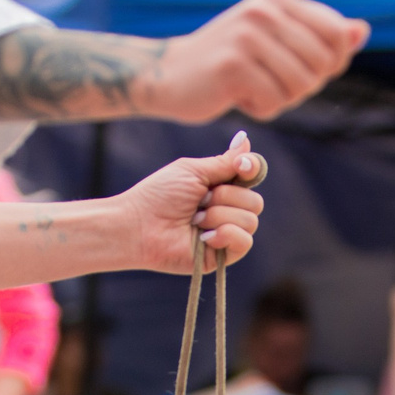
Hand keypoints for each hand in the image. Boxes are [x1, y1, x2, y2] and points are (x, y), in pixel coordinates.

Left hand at [118, 134, 265, 272]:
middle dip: (226, 197)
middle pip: (255, 201)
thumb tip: (246, 138)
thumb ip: (225, 161)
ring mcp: (227, 234)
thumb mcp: (194, 171)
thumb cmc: (160, 195)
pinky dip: (226, 234)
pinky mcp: (222, 255)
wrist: (140, 225)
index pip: (253, 176)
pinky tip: (204, 237)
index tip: (240, 165)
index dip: (251, 169)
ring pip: (250, 220)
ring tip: (194, 220)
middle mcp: (228, 210)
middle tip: (199, 201)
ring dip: (219, 216)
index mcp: (222, 187)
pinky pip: (245, 242)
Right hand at [145, 0, 369, 121]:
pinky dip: (262, 110)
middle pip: (321, 66)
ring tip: (256, 90)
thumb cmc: (231, 63)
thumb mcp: (277, 41)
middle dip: (304, 87)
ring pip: (301, 87)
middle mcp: (264, 11)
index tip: (302, 70)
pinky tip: (240, 99)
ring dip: (283, 100)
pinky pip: (275, 103)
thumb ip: (320, 36)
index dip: (331, 64)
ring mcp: (247, 36)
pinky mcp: (233, 66)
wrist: (170, 75)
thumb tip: (362, 32)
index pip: (337, 35)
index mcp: (278, 0)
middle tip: (273, 85)